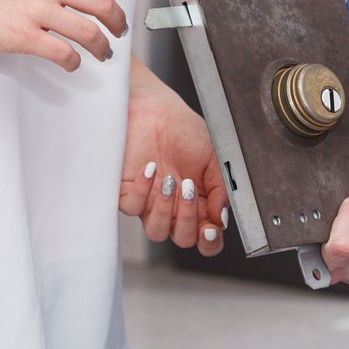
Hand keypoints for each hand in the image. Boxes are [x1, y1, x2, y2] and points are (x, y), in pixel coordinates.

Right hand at [0, 0, 179, 71]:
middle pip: (105, 4)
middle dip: (119, 23)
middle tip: (119, 32)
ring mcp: (36, 8)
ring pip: (89, 33)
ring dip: (101, 48)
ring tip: (101, 54)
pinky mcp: (21, 35)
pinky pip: (62, 54)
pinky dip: (73, 62)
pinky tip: (69, 63)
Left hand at [119, 67, 228, 253]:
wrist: (154, 108)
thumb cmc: (183, 129)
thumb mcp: (214, 156)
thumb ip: (222, 188)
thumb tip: (221, 217)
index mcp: (199, 202)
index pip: (206, 237)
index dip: (210, 241)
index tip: (211, 229)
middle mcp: (174, 207)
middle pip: (183, 239)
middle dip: (187, 222)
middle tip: (189, 193)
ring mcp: (150, 202)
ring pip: (156, 231)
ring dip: (165, 210)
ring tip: (171, 181)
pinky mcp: (126, 192)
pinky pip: (132, 206)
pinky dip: (142, 190)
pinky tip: (151, 167)